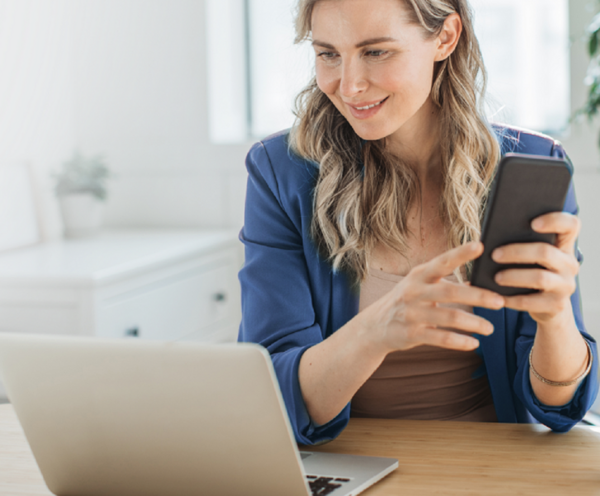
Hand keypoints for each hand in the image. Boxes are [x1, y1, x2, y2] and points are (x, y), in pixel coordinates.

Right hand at [360, 242, 504, 353]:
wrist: (374, 326)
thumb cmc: (406, 301)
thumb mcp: (420, 285)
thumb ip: (445, 281)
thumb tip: (479, 280)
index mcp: (419, 275)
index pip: (442, 261)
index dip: (461, 253)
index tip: (480, 245)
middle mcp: (414, 292)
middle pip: (450, 292)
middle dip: (477, 297)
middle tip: (500, 301)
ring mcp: (411, 313)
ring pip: (448, 318)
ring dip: (473, 323)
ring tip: (490, 328)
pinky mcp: (411, 334)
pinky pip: (440, 339)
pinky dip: (460, 342)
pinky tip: (474, 344)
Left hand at [492, 212, 579, 323]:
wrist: (547, 308)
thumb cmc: (532, 272)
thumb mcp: (532, 257)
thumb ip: (522, 242)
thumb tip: (492, 235)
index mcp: (563, 246)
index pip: (571, 225)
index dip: (555, 221)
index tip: (532, 223)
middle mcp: (569, 264)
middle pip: (546, 252)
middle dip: (517, 252)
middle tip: (494, 255)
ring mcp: (565, 286)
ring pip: (539, 277)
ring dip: (513, 276)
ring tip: (495, 277)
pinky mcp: (556, 305)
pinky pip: (531, 302)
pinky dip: (511, 299)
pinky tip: (497, 296)